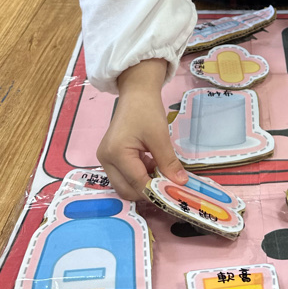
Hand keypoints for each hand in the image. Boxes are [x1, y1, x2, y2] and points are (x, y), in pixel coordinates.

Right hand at [97, 68, 187, 200]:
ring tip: (162, 172)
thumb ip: (168, 162)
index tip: (175, 194)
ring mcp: (106, 159)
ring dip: (144, 184)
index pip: (137, 183)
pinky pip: (125, 176)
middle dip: (148, 191)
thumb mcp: (160, 136)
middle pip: (127, 190)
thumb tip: (180, 184)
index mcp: (116, 153)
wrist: (136, 93)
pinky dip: (140, 176)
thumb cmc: (147, 110)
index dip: (157, 191)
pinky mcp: (111, 158)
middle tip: (169, 185)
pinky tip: (153, 166)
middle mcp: (106, 160)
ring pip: (125, 185)